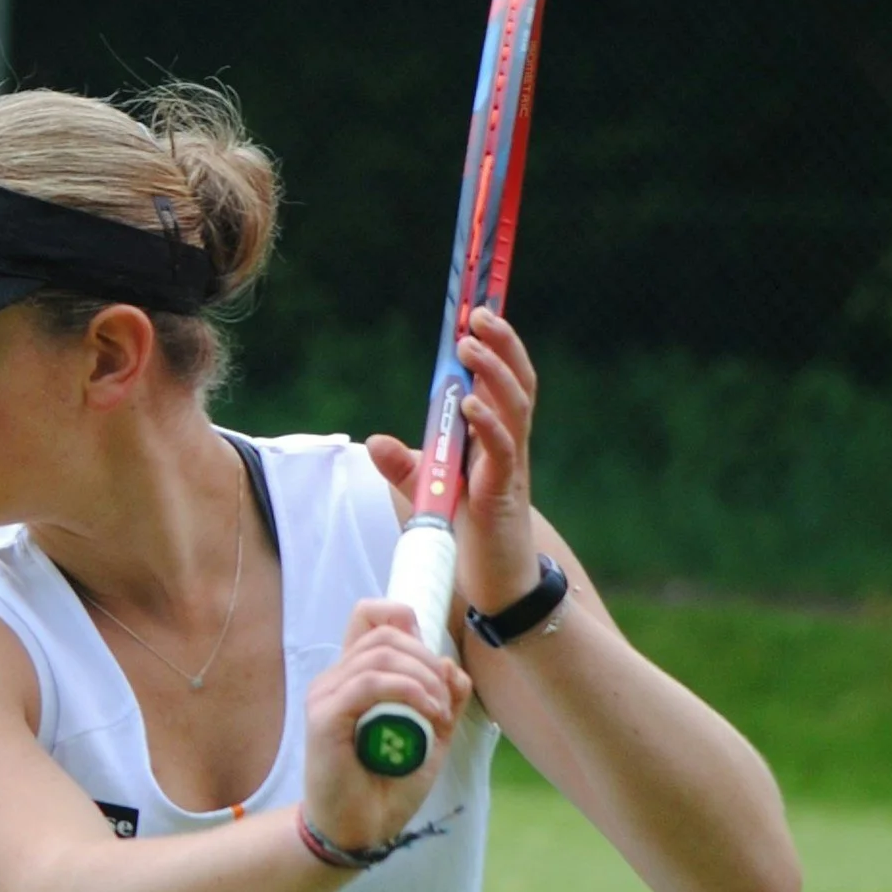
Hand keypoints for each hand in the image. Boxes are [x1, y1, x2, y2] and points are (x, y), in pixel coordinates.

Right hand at [304, 599, 472, 849]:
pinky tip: (428, 714)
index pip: (367, 616)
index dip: (403, 619)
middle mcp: (335, 679)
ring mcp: (326, 696)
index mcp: (354, 677)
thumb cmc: (387, 786)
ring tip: (439, 713)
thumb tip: (454, 668)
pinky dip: (409, 692)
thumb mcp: (430, 738)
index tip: (432, 660)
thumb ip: (443, 702)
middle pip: (384, 633)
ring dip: (423, 678)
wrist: (360, 830)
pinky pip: (369, 683)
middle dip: (428, 659)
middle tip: (446, 700)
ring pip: (380, 654)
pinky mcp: (324, 718)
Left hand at [364, 308, 544, 612]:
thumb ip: (405, 464)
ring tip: (471, 342)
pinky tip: (472, 405)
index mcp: (495, 437)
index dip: (498, 344)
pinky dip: (488, 425)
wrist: (493, 584)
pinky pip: (503, 451)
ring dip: (494, 371)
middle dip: (501, 342)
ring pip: (514, 406)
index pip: (503, 379)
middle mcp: (509, 445)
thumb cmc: (466, 532)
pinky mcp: (503, 494)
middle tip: (479, 310)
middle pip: (516, 381)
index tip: (480, 307)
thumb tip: (375, 439)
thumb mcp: (428, 491)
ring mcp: (510, 467)